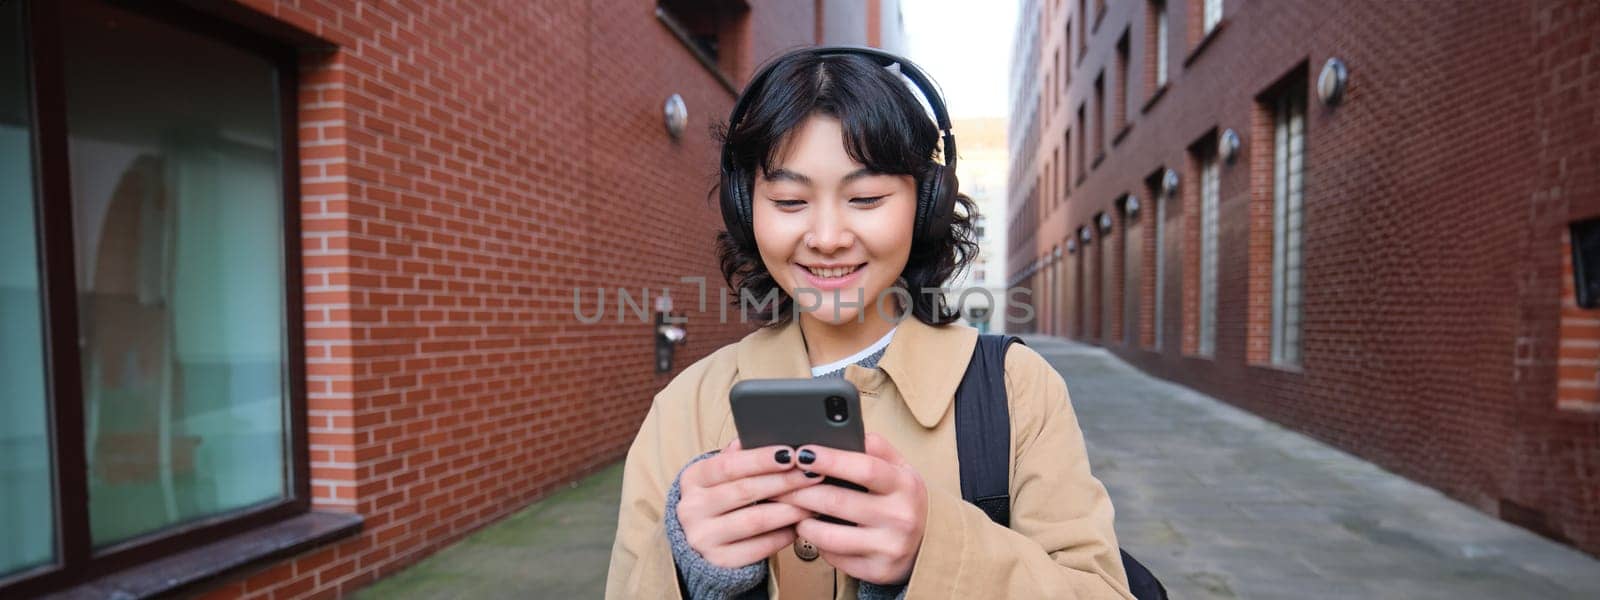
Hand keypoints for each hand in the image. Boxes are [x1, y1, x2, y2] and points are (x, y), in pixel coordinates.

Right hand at [677, 439, 826, 568]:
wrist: (702, 543)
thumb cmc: (721, 501)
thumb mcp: (720, 476)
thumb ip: (738, 456)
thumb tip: (759, 435)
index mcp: (693, 479)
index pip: (728, 465)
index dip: (761, 459)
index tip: (791, 453)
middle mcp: (691, 508)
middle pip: (745, 491)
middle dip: (784, 481)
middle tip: (812, 474)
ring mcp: (703, 537)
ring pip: (756, 520)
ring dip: (790, 509)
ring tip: (814, 501)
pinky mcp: (719, 561)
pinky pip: (760, 547)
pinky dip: (783, 535)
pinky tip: (799, 525)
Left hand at [772, 433, 927, 585]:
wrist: (928, 544)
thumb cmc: (902, 498)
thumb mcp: (900, 468)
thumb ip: (876, 447)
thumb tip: (843, 429)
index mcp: (905, 485)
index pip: (864, 468)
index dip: (830, 459)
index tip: (802, 452)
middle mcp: (900, 517)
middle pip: (837, 501)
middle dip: (800, 491)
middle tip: (778, 484)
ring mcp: (888, 547)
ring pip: (828, 535)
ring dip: (801, 521)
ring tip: (792, 509)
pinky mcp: (877, 571)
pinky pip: (833, 557)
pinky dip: (816, 544)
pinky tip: (812, 531)